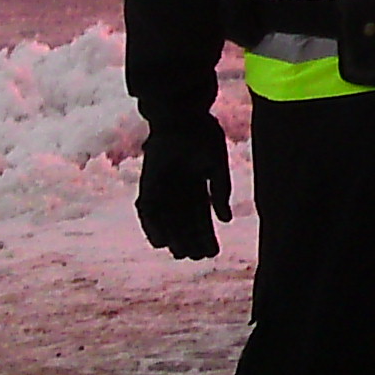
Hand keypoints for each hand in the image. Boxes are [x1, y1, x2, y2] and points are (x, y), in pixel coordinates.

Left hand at [134, 107, 232, 259]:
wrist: (180, 118)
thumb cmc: (202, 135)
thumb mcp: (217, 165)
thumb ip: (220, 191)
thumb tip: (226, 220)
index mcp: (198, 183)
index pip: (202, 215)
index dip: (207, 233)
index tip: (213, 252)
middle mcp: (179, 190)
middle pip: (185, 222)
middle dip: (192, 239)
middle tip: (199, 257)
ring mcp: (162, 189)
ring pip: (168, 220)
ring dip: (174, 237)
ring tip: (182, 253)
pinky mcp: (147, 186)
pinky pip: (147, 212)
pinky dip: (152, 227)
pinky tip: (161, 242)